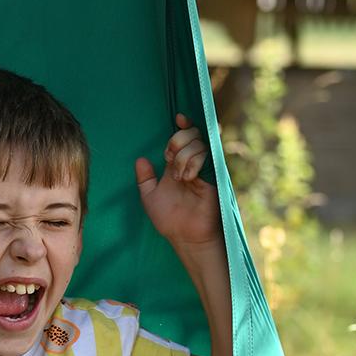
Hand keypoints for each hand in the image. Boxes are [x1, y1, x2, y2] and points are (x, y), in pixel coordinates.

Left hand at [135, 114, 221, 247]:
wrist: (185, 236)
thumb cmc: (169, 219)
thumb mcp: (149, 197)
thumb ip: (144, 179)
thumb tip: (140, 159)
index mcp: (178, 165)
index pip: (183, 137)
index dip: (182, 125)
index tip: (177, 118)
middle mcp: (192, 164)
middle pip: (192, 134)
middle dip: (177, 140)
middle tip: (169, 157)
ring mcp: (205, 169)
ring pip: (199, 144)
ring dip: (184, 156)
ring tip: (179, 177)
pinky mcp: (215, 176)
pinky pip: (207, 157)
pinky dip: (194, 162)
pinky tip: (188, 177)